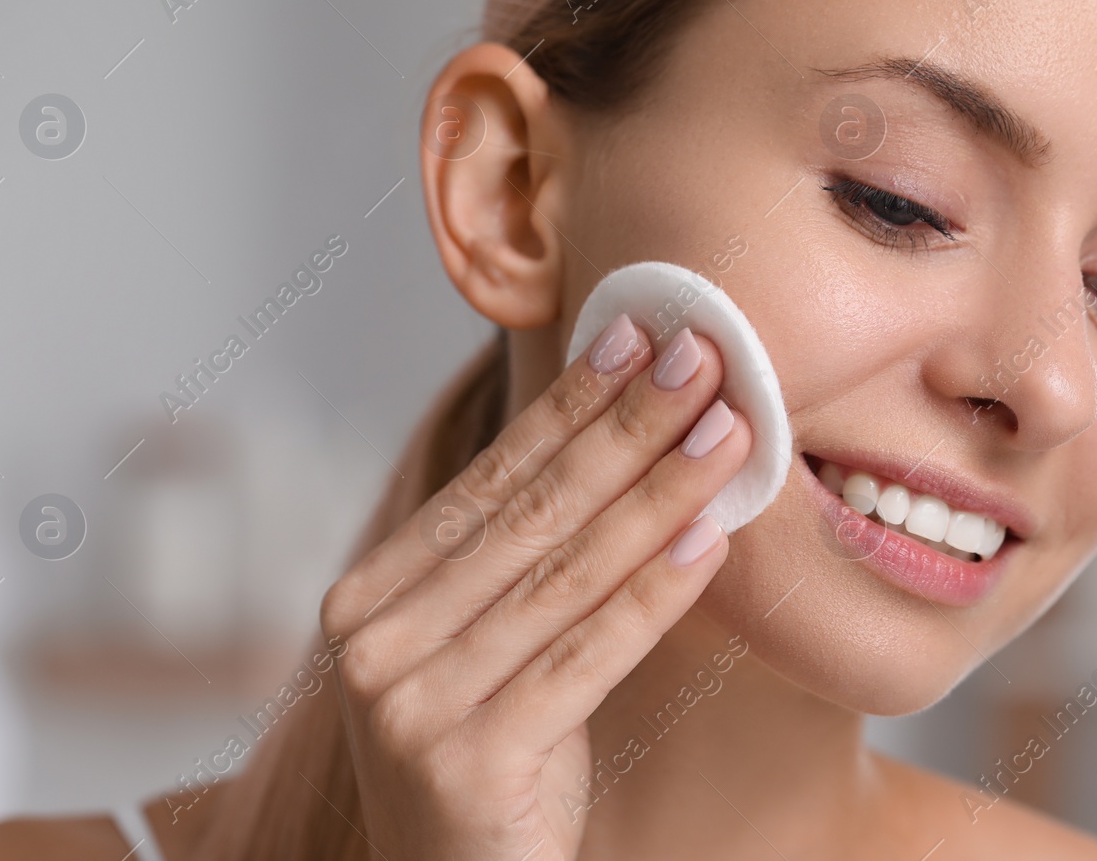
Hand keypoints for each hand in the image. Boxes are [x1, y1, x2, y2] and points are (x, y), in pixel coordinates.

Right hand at [320, 315, 751, 860]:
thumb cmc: (492, 763)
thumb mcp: (489, 647)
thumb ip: (524, 558)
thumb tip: (621, 431)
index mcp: (370, 598)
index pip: (490, 483)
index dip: (569, 404)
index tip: (635, 332)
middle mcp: (373, 643)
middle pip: (530, 515)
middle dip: (626, 426)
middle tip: (701, 356)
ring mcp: (409, 704)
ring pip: (565, 575)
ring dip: (658, 492)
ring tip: (727, 432)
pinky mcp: (467, 761)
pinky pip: (585, 656)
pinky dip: (653, 594)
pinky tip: (708, 538)